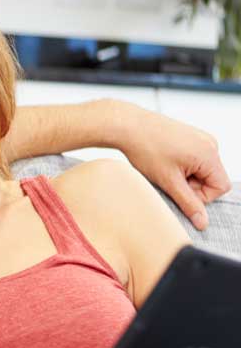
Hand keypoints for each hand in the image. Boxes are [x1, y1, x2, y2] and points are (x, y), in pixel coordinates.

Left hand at [116, 104, 231, 230]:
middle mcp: (210, 144)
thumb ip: (189, 203)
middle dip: (191, 185)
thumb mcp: (168, 182)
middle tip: (168, 179)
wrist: (127, 125)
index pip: (221, 187)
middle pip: (212, 178)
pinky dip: (181, 166)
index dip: (201, 196)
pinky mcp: (191, 136)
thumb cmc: (146, 149)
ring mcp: (201, 138)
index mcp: (209, 154)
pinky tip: (164, 162)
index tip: (179, 191)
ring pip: (201, 170)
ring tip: (164, 169)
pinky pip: (194, 160)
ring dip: (184, 177)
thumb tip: (202, 222)